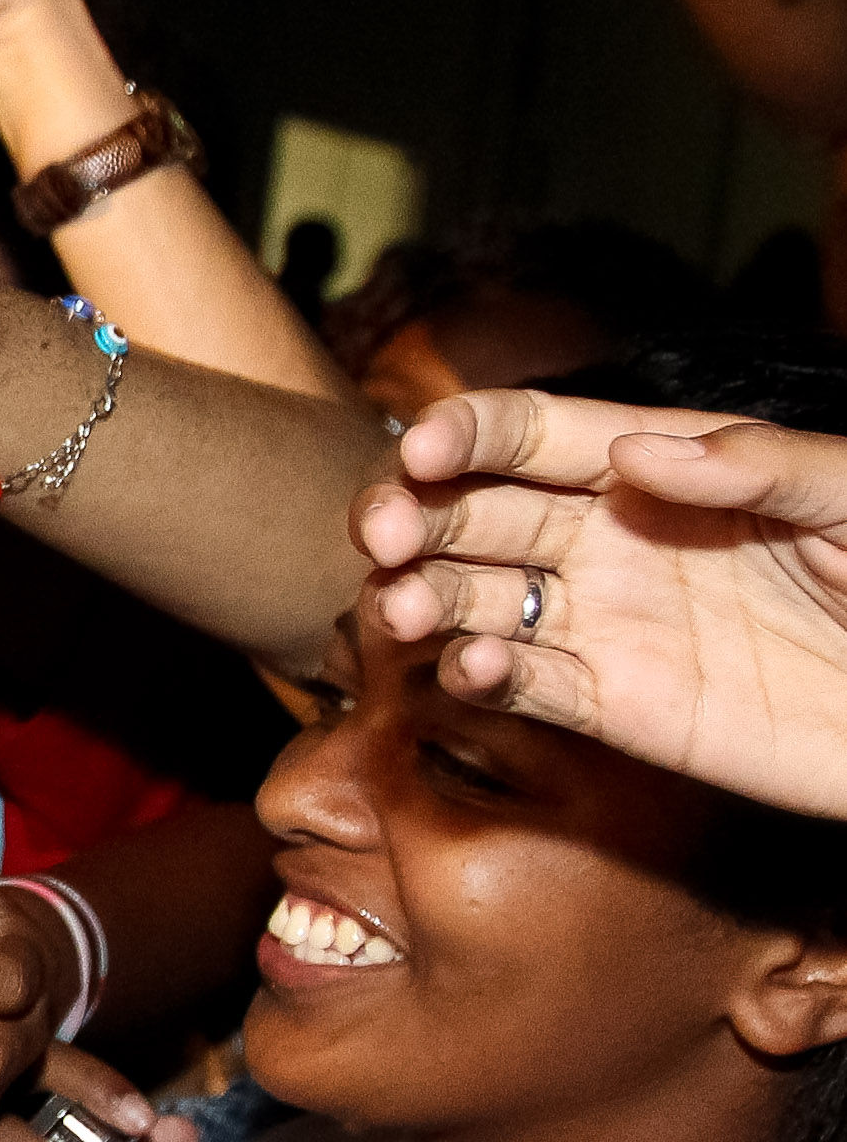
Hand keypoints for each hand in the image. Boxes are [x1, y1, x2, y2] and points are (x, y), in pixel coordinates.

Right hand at [354, 390, 846, 817]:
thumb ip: (761, 465)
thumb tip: (634, 454)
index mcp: (661, 467)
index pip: (533, 434)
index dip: (467, 434)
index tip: (426, 452)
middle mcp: (612, 539)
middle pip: (475, 512)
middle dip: (410, 514)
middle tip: (381, 536)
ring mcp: (606, 623)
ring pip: (475, 596)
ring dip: (421, 596)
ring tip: (408, 612)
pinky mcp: (615, 706)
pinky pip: (524, 687)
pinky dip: (479, 676)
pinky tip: (473, 666)